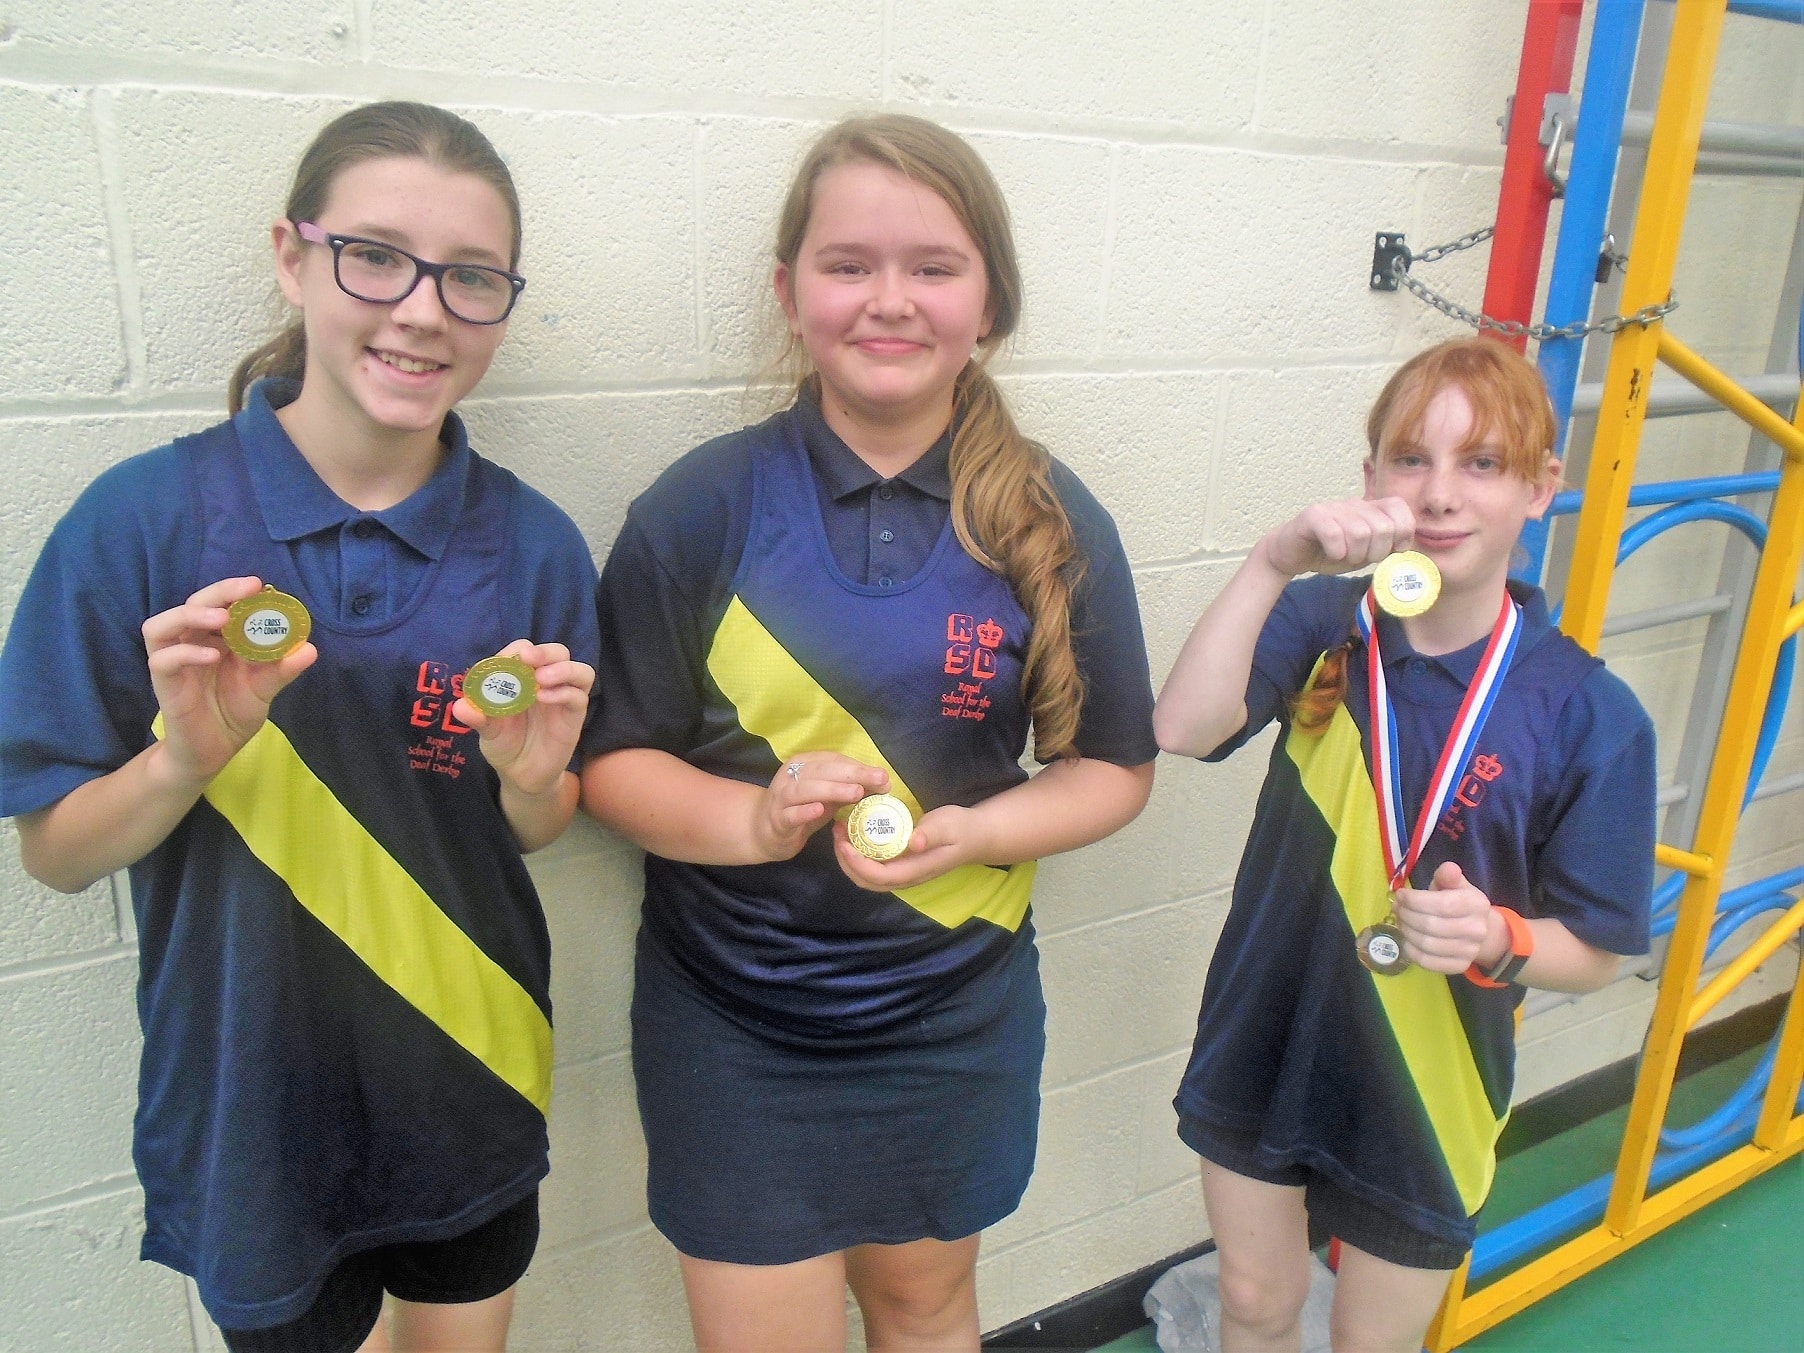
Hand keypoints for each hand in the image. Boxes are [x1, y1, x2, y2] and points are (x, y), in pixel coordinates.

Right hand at [142, 576, 316, 786]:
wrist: (213, 753)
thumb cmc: (234, 714)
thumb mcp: (264, 689)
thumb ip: (282, 669)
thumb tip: (309, 648)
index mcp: (216, 638)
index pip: (219, 603)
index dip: (235, 590)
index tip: (259, 585)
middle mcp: (191, 643)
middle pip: (192, 604)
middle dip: (219, 592)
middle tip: (247, 588)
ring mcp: (173, 662)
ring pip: (162, 626)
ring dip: (191, 616)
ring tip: (222, 618)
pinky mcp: (163, 684)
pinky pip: (162, 660)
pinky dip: (185, 654)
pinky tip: (212, 656)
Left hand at [456, 640, 596, 798]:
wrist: (522, 776)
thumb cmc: (505, 745)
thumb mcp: (487, 731)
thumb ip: (477, 718)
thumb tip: (459, 706)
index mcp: (523, 678)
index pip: (525, 650)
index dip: (516, 651)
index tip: (504, 662)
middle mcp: (546, 683)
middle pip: (557, 652)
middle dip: (544, 651)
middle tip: (528, 659)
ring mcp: (563, 698)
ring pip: (579, 670)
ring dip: (561, 668)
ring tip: (541, 679)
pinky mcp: (574, 715)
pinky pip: (579, 696)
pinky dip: (564, 692)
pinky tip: (545, 698)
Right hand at [753, 752, 888, 862]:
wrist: (764, 831)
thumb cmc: (801, 808)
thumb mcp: (826, 795)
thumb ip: (848, 787)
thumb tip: (882, 782)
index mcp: (804, 764)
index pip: (833, 761)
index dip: (858, 767)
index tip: (882, 776)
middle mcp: (791, 776)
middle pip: (822, 771)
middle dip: (852, 774)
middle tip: (878, 780)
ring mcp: (781, 798)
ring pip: (805, 789)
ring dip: (832, 789)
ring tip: (856, 793)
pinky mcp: (777, 820)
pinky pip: (790, 814)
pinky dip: (805, 811)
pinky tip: (820, 810)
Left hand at [834, 803, 978, 891]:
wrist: (975, 836)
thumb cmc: (961, 828)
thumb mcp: (948, 825)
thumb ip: (931, 834)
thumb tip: (914, 843)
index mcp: (915, 870)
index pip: (879, 876)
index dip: (857, 863)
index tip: (844, 842)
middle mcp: (905, 878)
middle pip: (866, 881)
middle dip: (846, 861)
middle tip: (837, 833)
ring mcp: (902, 874)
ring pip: (866, 877)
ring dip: (848, 859)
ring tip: (840, 833)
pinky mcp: (899, 865)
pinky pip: (872, 867)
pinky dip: (857, 855)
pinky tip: (853, 835)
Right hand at [1260, 497, 1415, 578]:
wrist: (1290, 553)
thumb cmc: (1328, 553)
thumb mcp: (1364, 552)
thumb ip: (1385, 547)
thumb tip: (1406, 550)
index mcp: (1369, 509)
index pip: (1399, 507)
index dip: (1403, 531)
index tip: (1392, 550)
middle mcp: (1353, 504)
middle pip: (1382, 527)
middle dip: (1377, 552)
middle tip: (1362, 559)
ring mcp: (1333, 508)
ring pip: (1360, 533)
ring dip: (1355, 555)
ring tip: (1344, 557)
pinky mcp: (1313, 516)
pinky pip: (1334, 535)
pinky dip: (1336, 552)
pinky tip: (1331, 554)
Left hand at [1393, 861, 1494, 973]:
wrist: (1480, 930)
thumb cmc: (1460, 902)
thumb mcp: (1455, 884)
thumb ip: (1447, 876)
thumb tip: (1448, 868)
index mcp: (1476, 904)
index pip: (1441, 904)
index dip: (1414, 900)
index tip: (1400, 895)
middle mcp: (1477, 930)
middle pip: (1430, 925)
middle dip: (1406, 915)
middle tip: (1397, 908)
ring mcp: (1470, 951)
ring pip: (1426, 944)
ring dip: (1406, 932)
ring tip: (1401, 921)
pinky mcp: (1459, 967)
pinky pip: (1427, 962)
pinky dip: (1411, 951)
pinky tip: (1407, 939)